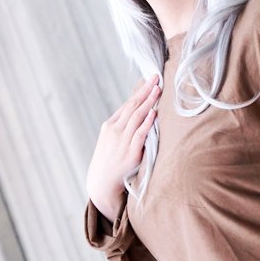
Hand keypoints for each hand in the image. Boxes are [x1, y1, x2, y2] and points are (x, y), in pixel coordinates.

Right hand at [86, 75, 161, 221]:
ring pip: (137, 116)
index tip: (151, 80)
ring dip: (149, 102)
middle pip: (132, 106)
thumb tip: (141, 113)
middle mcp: (115, 130)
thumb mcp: (111, 140)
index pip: (127, 104)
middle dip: (146, 91)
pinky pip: (140, 134)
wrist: (101, 182)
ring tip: (158, 90)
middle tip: (157, 77)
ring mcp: (122, 141)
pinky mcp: (130, 153)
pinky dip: (147, 122)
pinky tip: (154, 113)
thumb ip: (123, 127)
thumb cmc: (109, 160)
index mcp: (110, 125)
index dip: (140, 91)